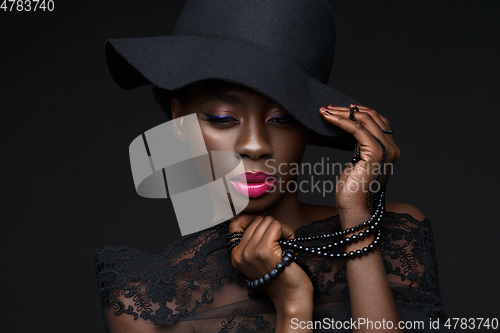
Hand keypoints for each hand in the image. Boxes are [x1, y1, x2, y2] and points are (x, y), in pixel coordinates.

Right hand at [229, 213, 312, 306]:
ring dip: (282, 230)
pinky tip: (291, 244)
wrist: (291, 297)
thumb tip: (262, 215)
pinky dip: (287, 232)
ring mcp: (250, 251)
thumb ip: (255, 241)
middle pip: (256, 221)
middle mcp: (239, 253)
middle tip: (282, 242)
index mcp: (236, 256)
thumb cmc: (280, 277)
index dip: (251, 218)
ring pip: (267, 221)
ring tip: (286, 245)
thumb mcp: (259, 259)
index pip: (235, 224)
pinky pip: (276, 226)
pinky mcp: (264, 250)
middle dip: (273, 227)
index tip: (266, 223)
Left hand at [320, 104, 399, 227]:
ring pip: (365, 119)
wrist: (354, 210)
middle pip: (372, 116)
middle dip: (348, 109)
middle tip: (328, 107)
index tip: (337, 109)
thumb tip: (351, 132)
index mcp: (390, 150)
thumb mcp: (356, 164)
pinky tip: (328, 118)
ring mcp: (387, 150)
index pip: (377, 121)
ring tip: (325, 111)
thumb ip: (359, 148)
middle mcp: (392, 148)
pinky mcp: (376, 153)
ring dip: (342, 113)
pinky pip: (357, 129)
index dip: (357, 111)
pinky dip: (341, 121)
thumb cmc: (352, 192)